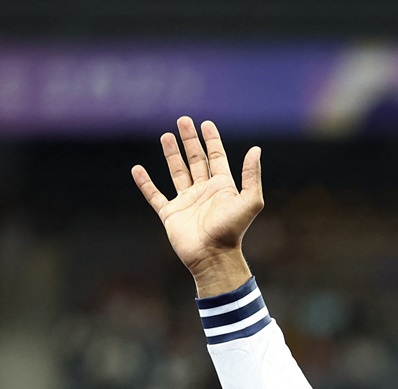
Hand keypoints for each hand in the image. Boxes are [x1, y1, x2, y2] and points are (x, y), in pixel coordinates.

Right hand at [132, 117, 262, 296]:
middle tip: (183, 120)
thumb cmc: (233, 231)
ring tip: (166, 136)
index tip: (206, 124)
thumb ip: (251, 175)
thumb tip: (256, 149)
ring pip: (177, 172)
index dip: (212, 140)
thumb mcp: (250, 201)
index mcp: (222, 187)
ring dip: (172, 154)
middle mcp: (204, 192)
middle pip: (196, 160)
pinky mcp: (170, 214)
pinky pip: (155, 195)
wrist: (213, 256)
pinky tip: (138, 169)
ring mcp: (186, 202)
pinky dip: (145, 183)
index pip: (216, 157)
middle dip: (190, 140)